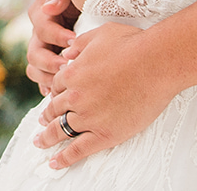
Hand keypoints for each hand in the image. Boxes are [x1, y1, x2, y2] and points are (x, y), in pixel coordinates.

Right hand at [26, 0, 77, 94]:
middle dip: (49, 62)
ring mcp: (42, 48)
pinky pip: (41, 77)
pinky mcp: (49, 60)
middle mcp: (37, 33)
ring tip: (62, 83)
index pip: (42, 28)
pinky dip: (46, 86)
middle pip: (33, 53)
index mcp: (39, 12)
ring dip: (46, 77)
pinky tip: (55, 93)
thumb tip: (49, 9)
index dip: (56, 36)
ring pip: (34, 68)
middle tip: (66, 67)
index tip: (74, 40)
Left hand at [31, 22, 175, 168]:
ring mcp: (89, 117)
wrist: (156, 63)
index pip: (56, 86)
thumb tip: (66, 51)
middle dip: (46, 116)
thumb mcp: (101, 34)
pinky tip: (55, 162)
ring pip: (61, 130)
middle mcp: (75, 97)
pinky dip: (64, 158)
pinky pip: (78, 150)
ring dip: (47, 138)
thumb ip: (80, 43)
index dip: (55, 92)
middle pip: (55, 109)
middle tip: (42, 122)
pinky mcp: (105, 134)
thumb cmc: (133, 45)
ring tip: (40, 143)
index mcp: (73, 73)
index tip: (54, 98)